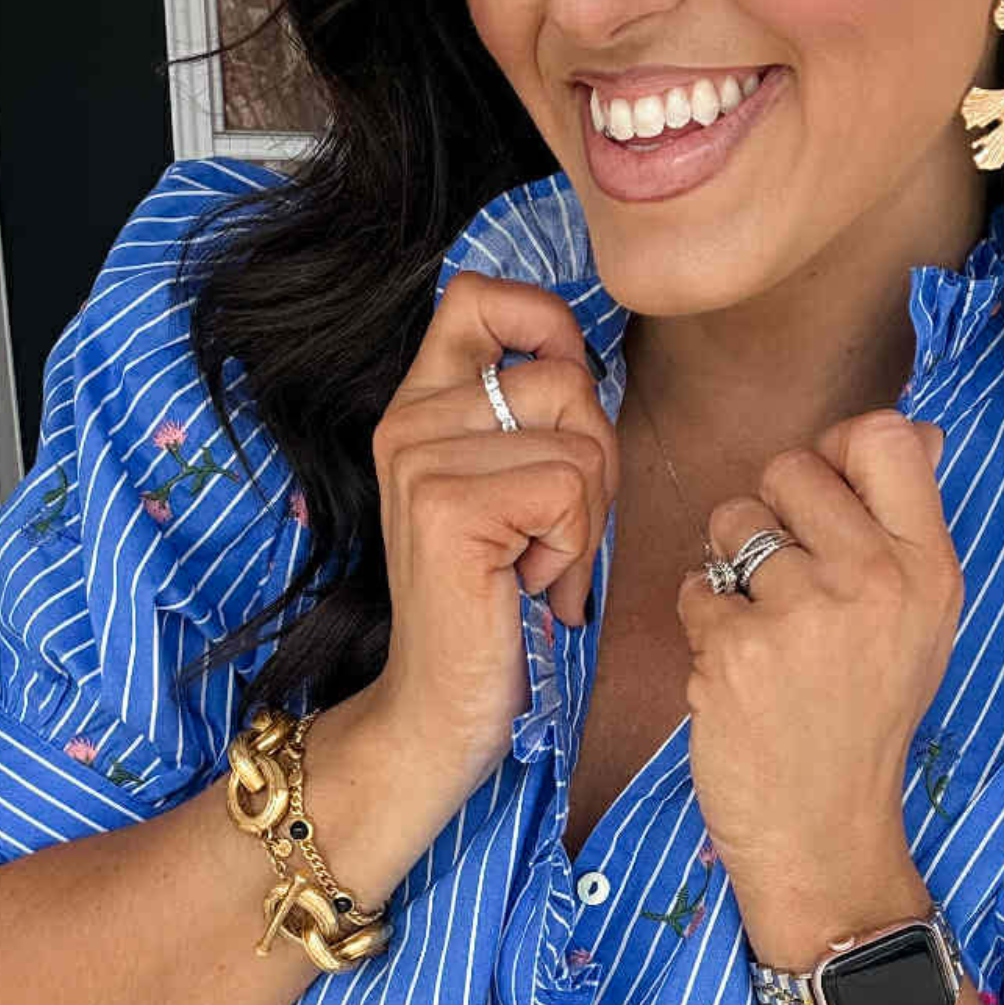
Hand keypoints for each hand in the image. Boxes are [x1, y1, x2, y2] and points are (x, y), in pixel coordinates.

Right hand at [367, 270, 619, 796]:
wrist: (439, 708)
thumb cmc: (494, 602)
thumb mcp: (512, 487)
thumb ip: (532, 414)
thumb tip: (584, 352)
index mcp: (417, 405)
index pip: (476, 296)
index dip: (544, 324)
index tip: (564, 399)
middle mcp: (407, 421)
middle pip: (564, 376)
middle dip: (596, 460)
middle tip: (555, 532)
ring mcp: (420, 461)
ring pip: (579, 438)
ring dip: (587, 517)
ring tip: (538, 564)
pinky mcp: (446, 508)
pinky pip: (570, 487)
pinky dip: (574, 548)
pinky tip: (530, 586)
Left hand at [672, 411, 959, 897]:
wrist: (825, 830)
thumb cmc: (865, 716)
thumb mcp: (921, 622)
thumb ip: (909, 525)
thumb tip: (921, 429)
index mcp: (928, 568)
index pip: (887, 436)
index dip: (839, 449)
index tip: (825, 497)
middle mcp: (873, 580)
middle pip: (792, 466)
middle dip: (772, 512)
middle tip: (786, 581)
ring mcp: (802, 614)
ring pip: (731, 518)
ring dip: (730, 563)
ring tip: (760, 622)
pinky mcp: (736, 648)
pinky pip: (694, 584)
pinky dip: (703, 620)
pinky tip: (736, 666)